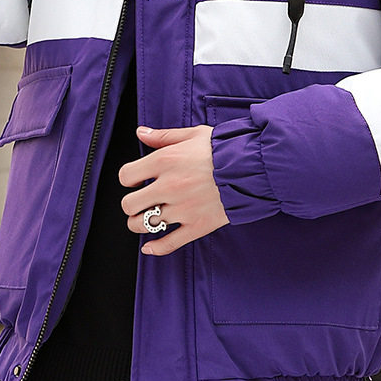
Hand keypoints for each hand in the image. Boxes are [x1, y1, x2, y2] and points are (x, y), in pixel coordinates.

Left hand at [120, 126, 228, 256]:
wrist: (253, 167)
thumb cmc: (223, 148)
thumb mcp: (192, 134)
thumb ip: (163, 136)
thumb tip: (141, 133)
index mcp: (165, 161)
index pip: (126, 176)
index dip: (129, 178)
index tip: (136, 179)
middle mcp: (169, 186)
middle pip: (129, 204)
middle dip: (131, 204)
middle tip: (139, 201)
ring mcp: (182, 209)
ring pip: (144, 225)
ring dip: (140, 223)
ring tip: (146, 218)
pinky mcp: (197, 225)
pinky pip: (169, 243)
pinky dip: (155, 248)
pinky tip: (149, 247)